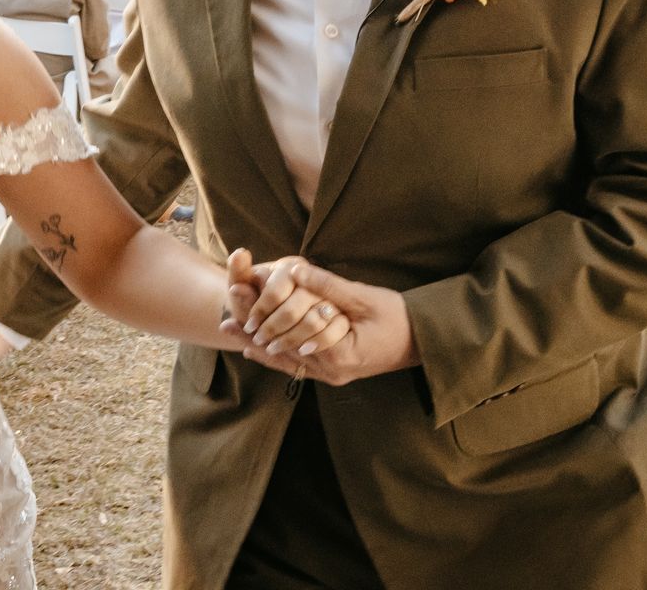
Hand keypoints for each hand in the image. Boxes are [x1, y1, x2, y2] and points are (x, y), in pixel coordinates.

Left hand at [229, 261, 420, 386]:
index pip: (291, 335)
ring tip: (230, 330)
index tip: (242, 303)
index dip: (264, 318)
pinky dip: (275, 358)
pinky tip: (255, 349)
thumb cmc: (398, 318)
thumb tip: (295, 270)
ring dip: (258, 345)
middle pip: (282, 351)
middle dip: (253, 333)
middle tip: (225, 319)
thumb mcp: (365, 298)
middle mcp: (331, 371)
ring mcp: (331, 376)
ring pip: (285, 362)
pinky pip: (296, 367)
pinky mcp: (332, 374)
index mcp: (339, 353)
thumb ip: (328, 286)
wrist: (421, 343)